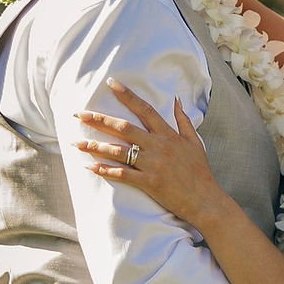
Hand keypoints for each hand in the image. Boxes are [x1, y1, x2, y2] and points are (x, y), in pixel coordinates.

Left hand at [75, 81, 225, 227]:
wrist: (205, 200)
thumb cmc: (200, 171)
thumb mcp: (194, 142)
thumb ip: (183, 120)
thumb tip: (176, 99)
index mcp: (168, 134)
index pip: (144, 109)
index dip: (127, 95)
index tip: (111, 83)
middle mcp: (158, 146)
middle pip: (124, 128)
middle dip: (100, 120)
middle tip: (81, 114)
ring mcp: (153, 164)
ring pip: (119, 151)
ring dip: (96, 146)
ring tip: (78, 143)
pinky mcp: (149, 182)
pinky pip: (122, 174)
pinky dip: (105, 170)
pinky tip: (91, 167)